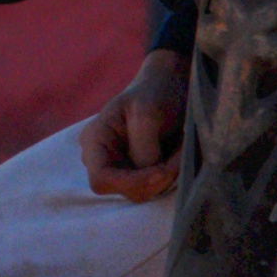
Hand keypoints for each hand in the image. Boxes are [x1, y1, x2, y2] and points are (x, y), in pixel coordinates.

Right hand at [82, 50, 191, 199]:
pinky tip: (178, 159)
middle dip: (156, 181)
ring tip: (180, 156)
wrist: (172, 84)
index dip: (131, 183)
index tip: (162, 171)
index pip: (101, 179)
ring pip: (144, 192)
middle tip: (178, 162)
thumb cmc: (155, 92)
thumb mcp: (147, 112)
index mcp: (96, 141)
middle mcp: (104, 158)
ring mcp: (123, 166)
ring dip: (167, 179)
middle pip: (125, 190)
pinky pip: (155, 186)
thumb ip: (143, 145)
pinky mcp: (143, 171)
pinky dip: (171, 178)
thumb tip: (149, 173)